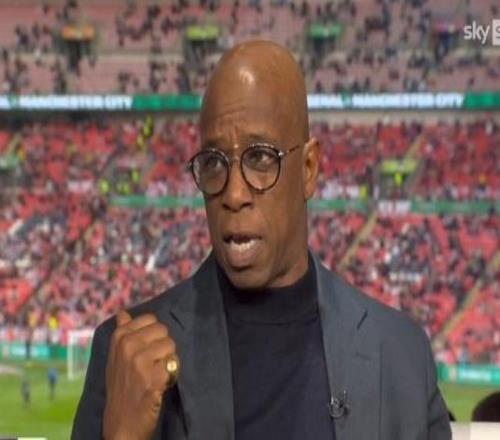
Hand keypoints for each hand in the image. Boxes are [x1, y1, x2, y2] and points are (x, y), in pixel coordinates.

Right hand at [103, 311, 177, 439]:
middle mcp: (128, 345)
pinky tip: (161, 383)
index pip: (151, 319)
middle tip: (153, 364)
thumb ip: (122, 334)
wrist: (121, 423)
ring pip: (170, 346)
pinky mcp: (154, 377)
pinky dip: (172, 374)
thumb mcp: (115, 358)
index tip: (146, 350)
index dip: (153, 335)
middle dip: (163, 347)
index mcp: (118, 337)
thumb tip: (124, 313)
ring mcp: (140, 361)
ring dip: (168, 360)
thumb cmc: (121, 388)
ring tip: (156, 374)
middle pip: (163, 331)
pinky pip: (174, 363)